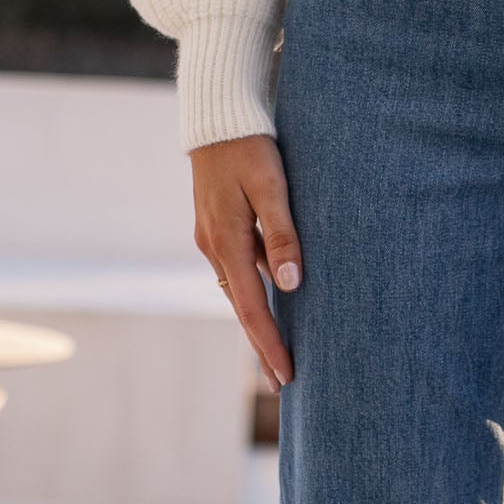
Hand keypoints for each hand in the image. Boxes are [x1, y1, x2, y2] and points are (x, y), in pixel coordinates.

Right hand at [190, 134, 302, 388]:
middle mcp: (215, 248)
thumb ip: (282, 233)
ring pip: (239, 293)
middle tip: (281, 385)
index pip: (251, 308)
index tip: (286, 375)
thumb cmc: (249, 147)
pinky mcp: (219, 230)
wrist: (215, 118)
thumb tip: (290, 283)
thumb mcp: (271, 185)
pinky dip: (254, 297)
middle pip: (242, 309)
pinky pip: (239, 272)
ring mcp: (214, 240)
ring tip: (279, 356)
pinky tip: (274, 307)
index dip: (268, 344)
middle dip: (261, 347)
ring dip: (257, 325)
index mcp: (227, 243)